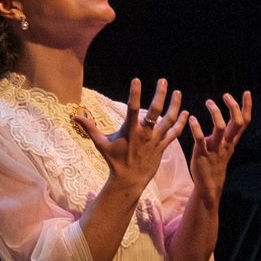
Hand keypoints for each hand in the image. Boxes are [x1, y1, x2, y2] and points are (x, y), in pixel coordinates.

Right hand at [78, 78, 187, 192]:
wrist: (129, 180)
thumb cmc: (114, 160)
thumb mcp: (100, 143)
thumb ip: (89, 128)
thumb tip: (74, 116)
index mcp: (130, 130)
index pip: (133, 108)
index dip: (135, 94)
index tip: (137, 80)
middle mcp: (145, 133)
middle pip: (156, 111)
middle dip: (160, 95)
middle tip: (163, 81)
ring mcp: (155, 140)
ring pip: (169, 121)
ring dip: (175, 106)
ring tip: (178, 92)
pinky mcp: (162, 147)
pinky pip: (174, 133)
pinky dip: (181, 123)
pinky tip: (186, 113)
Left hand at [186, 91, 251, 204]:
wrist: (209, 184)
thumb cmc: (215, 162)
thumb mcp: (226, 146)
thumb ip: (227, 133)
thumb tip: (228, 118)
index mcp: (232, 140)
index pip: (245, 121)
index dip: (247, 106)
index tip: (246, 93)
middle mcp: (226, 142)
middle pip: (237, 122)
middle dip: (233, 107)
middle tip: (226, 95)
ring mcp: (215, 148)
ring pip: (221, 128)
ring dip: (216, 113)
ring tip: (209, 102)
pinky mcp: (202, 153)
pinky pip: (200, 138)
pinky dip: (197, 127)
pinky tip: (192, 118)